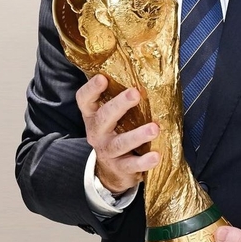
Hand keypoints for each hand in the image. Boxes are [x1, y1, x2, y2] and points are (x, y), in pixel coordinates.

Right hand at [76, 74, 159, 195]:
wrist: (112, 171)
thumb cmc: (116, 133)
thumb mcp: (111, 117)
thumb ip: (118, 98)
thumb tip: (141, 69)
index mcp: (93, 115)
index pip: (84, 100)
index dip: (91, 89)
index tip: (102, 78)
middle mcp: (97, 132)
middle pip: (103, 118)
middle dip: (119, 105)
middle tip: (135, 93)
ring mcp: (107, 151)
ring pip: (120, 143)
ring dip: (137, 135)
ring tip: (154, 128)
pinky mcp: (120, 167)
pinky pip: (132, 165)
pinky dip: (144, 161)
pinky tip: (156, 155)